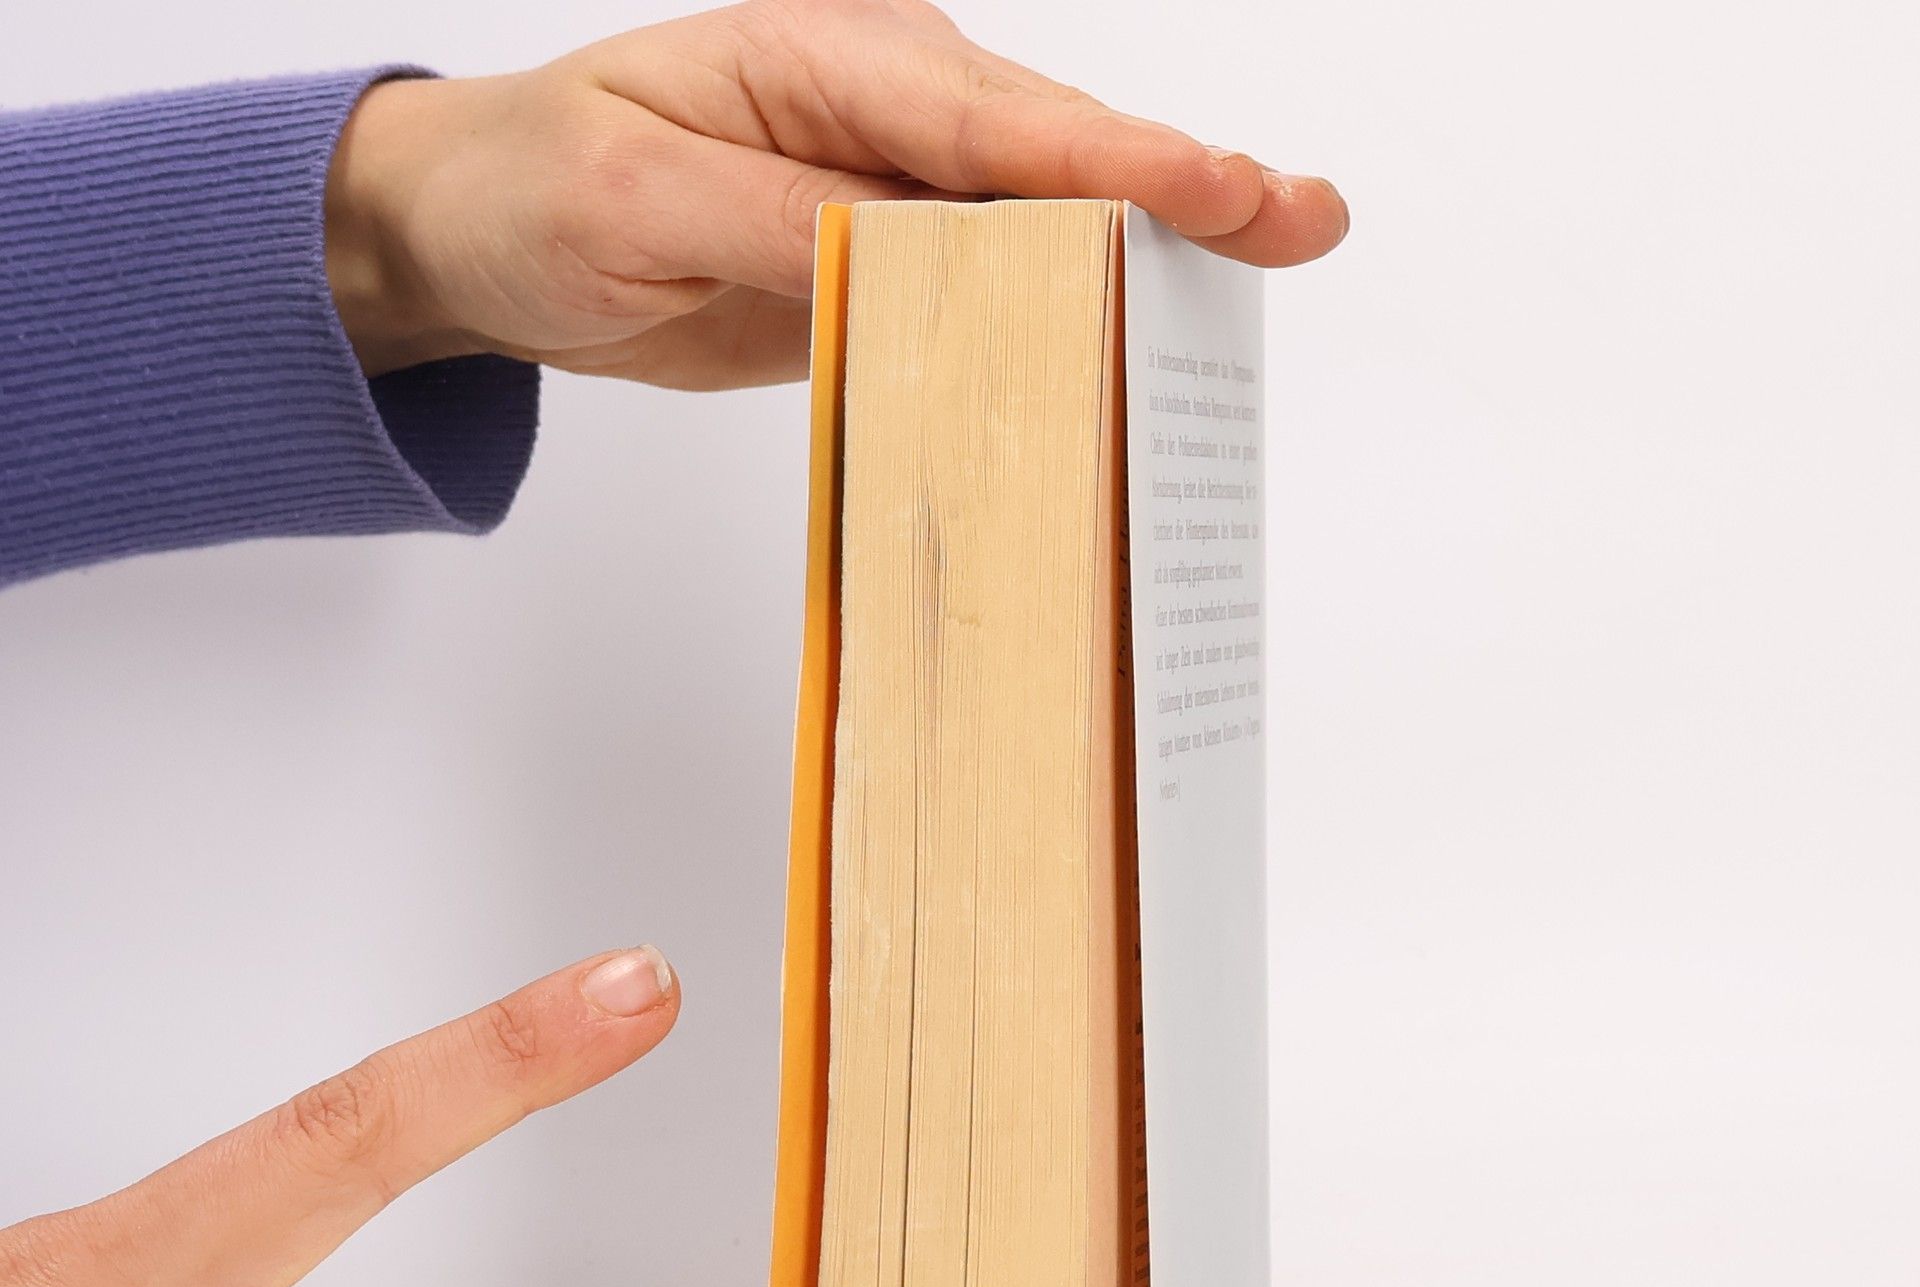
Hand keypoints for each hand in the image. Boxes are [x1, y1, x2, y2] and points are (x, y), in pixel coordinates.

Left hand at [323, 0, 1348, 387]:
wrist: (484, 237)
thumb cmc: (536, 186)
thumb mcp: (634, 197)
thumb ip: (778, 223)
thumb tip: (903, 256)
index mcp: (831, 61)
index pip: (992, 122)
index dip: (1112, 161)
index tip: (1219, 191)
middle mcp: (882, 116)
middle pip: (1055, 161)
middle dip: (1182, 192)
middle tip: (1305, 223)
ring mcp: (892, 195)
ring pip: (1040, 228)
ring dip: (1143, 260)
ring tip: (1260, 279)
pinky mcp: (883, 268)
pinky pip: (987, 297)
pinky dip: (1059, 323)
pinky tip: (1127, 350)